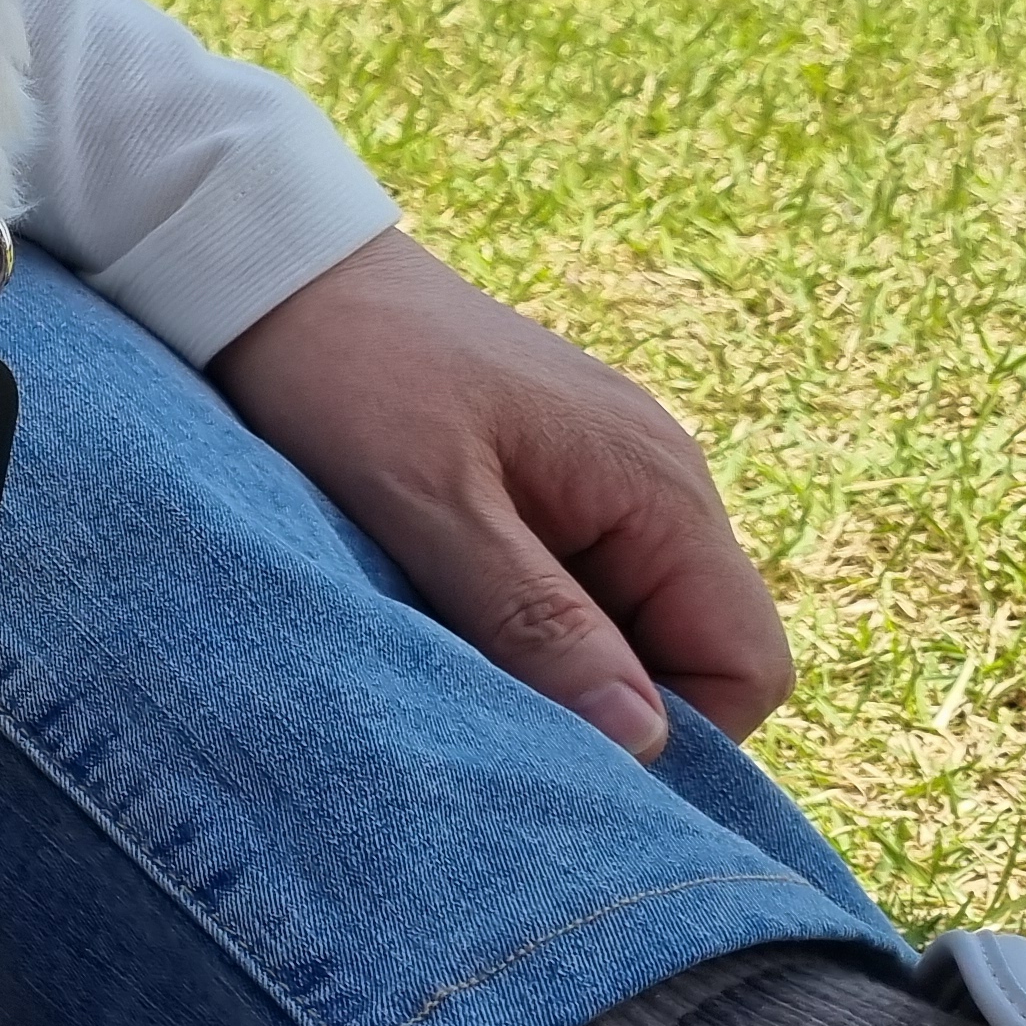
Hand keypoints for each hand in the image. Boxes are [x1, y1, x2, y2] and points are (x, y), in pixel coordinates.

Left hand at [208, 227, 791, 755]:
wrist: (279, 270)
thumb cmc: (351, 373)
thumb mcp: (432, 507)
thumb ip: (537, 622)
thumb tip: (644, 743)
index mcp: (659, 488)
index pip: (746, 665)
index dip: (677, 737)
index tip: (560, 754)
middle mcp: (656, 487)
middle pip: (688, 656)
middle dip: (601, 706)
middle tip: (486, 719)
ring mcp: (601, 485)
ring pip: (620, 630)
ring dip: (547, 668)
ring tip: (445, 660)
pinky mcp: (543, 485)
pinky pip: (565, 589)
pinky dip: (511, 623)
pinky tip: (432, 616)